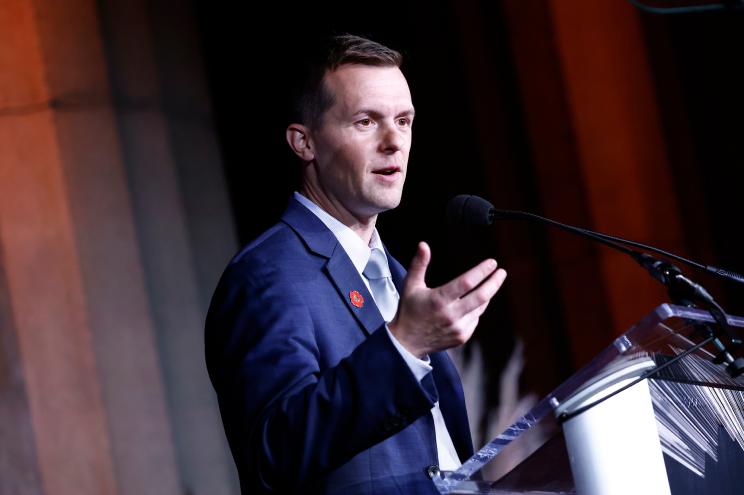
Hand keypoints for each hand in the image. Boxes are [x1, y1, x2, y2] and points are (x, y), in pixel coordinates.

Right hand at [388, 242, 506, 357]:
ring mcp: (458, 328)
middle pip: (481, 297)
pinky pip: (475, 319)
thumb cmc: (409, 310)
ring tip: (490, 283)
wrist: (407, 342)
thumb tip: (424, 245)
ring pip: (480, 307)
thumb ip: (419, 264)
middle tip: (501, 272)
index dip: (481, 272)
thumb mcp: (410, 285)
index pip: (466, 283)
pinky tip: (473, 303)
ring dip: (487, 294)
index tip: (492, 263)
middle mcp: (450, 315)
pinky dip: (477, 308)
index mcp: (438, 300)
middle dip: (494, 282)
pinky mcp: (462, 337)